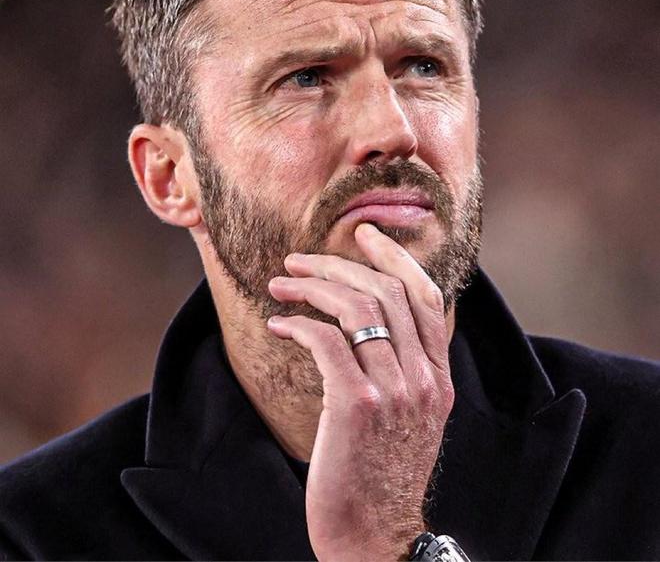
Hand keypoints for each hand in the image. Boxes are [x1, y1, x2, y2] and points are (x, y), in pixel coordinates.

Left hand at [267, 222, 454, 561]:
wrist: (374, 538)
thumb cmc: (381, 476)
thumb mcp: (409, 419)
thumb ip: (403, 371)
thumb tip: (369, 322)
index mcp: (439, 378)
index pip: (425, 296)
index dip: (394, 257)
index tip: (364, 234)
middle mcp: (423, 379)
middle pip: (385, 292)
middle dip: (338, 264)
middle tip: (298, 259)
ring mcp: (393, 391)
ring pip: (355, 308)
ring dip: (311, 287)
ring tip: (280, 285)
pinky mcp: (356, 405)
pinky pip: (326, 340)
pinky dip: (298, 324)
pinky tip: (278, 325)